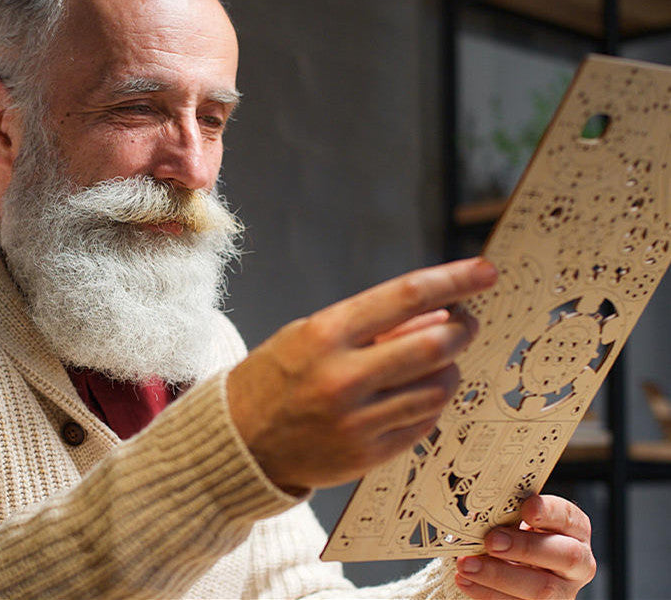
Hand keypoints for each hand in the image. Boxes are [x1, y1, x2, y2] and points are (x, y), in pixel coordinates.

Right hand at [227, 257, 497, 491]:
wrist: (241, 440)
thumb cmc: (278, 374)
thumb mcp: (312, 332)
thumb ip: (373, 324)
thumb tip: (438, 312)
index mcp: (326, 334)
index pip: (406, 296)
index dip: (454, 279)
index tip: (485, 271)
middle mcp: (344, 377)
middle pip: (434, 345)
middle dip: (463, 329)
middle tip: (467, 323)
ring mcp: (357, 421)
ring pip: (438, 388)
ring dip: (450, 368)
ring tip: (437, 361)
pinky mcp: (367, 455)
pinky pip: (423, 422)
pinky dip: (432, 401)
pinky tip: (418, 393)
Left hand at [455, 494, 596, 598]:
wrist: (515, 566)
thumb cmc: (515, 533)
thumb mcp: (517, 519)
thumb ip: (509, 514)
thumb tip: (481, 508)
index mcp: (574, 530)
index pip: (569, 516)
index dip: (549, 512)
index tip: (527, 508)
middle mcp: (577, 561)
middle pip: (565, 555)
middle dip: (525, 548)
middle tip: (491, 541)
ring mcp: (565, 591)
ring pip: (543, 589)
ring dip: (499, 577)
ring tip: (467, 565)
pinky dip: (488, 593)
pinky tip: (466, 581)